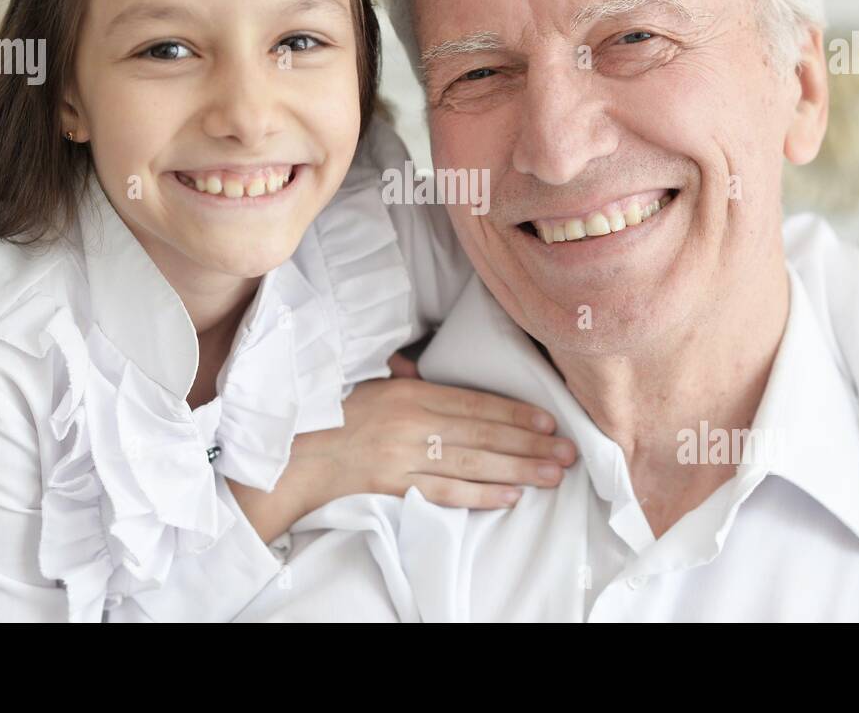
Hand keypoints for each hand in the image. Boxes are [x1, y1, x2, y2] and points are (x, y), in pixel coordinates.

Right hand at [232, 357, 576, 541]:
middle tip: (569, 453)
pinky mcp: (393, 488)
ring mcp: (402, 459)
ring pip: (472, 465)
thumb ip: (399, 372)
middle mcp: (409, 424)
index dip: (515, 412)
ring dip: (518, 470)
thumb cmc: (328, 412)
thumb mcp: (365, 379)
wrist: (289, 454)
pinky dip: (481, 496)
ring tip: (553, 475)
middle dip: (530, 444)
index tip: (549, 421)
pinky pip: (445, 494)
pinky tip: (511, 495)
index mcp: (407, 392)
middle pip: (482, 435)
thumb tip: (420, 362)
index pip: (474, 403)